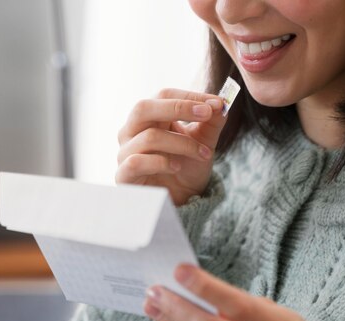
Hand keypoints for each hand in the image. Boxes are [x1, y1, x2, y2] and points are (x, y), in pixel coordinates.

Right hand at [115, 89, 227, 205]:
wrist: (179, 201)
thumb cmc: (186, 167)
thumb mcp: (204, 142)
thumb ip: (212, 122)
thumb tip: (221, 103)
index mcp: (150, 117)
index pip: (163, 95)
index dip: (189, 96)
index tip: (216, 104)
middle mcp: (131, 131)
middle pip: (143, 107)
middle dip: (178, 108)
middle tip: (207, 114)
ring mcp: (125, 153)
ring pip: (149, 137)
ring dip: (183, 144)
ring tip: (203, 154)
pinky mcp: (123, 175)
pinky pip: (138, 162)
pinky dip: (162, 162)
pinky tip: (177, 167)